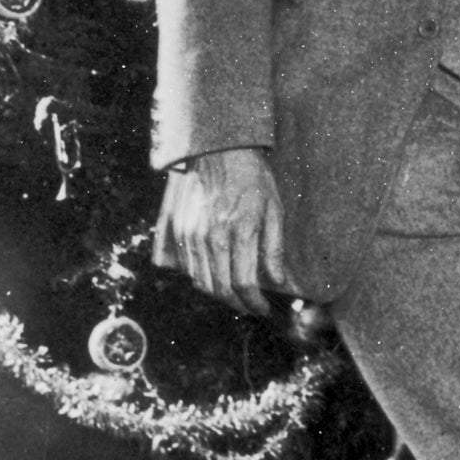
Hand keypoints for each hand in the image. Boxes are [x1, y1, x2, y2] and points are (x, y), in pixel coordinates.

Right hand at [153, 147, 291, 315]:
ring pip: (201, 281)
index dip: (254, 302)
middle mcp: (212, 238)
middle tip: (251, 307)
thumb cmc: (253, 179)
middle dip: (237, 304)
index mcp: (239, 232)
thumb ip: (274, 249)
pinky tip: (217, 278)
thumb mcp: (274, 210)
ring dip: (219, 295)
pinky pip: (189, 267)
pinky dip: (203, 279)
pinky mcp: (180, 231)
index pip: (243, 283)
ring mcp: (192, 235)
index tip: (263, 308)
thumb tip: (279, 281)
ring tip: (236, 296)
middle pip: (220, 288)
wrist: (218, 151)